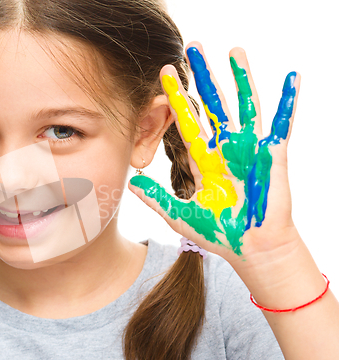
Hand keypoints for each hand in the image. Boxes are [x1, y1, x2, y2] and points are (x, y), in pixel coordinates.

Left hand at [129, 42, 300, 264]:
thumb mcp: (180, 215)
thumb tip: (131, 183)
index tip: (164, 74)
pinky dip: (288, 101)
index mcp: (203, 160)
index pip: (187, 121)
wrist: (250, 249)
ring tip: (234, 50)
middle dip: (203, 76)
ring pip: (244, 106)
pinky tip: (292, 77)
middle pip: (213, 105)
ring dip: (240, 78)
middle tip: (193, 48)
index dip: (176, 98)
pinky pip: (282, 124)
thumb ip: (156, 198)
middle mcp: (225, 149)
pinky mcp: (273, 155)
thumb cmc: (219, 233)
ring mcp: (250, 149)